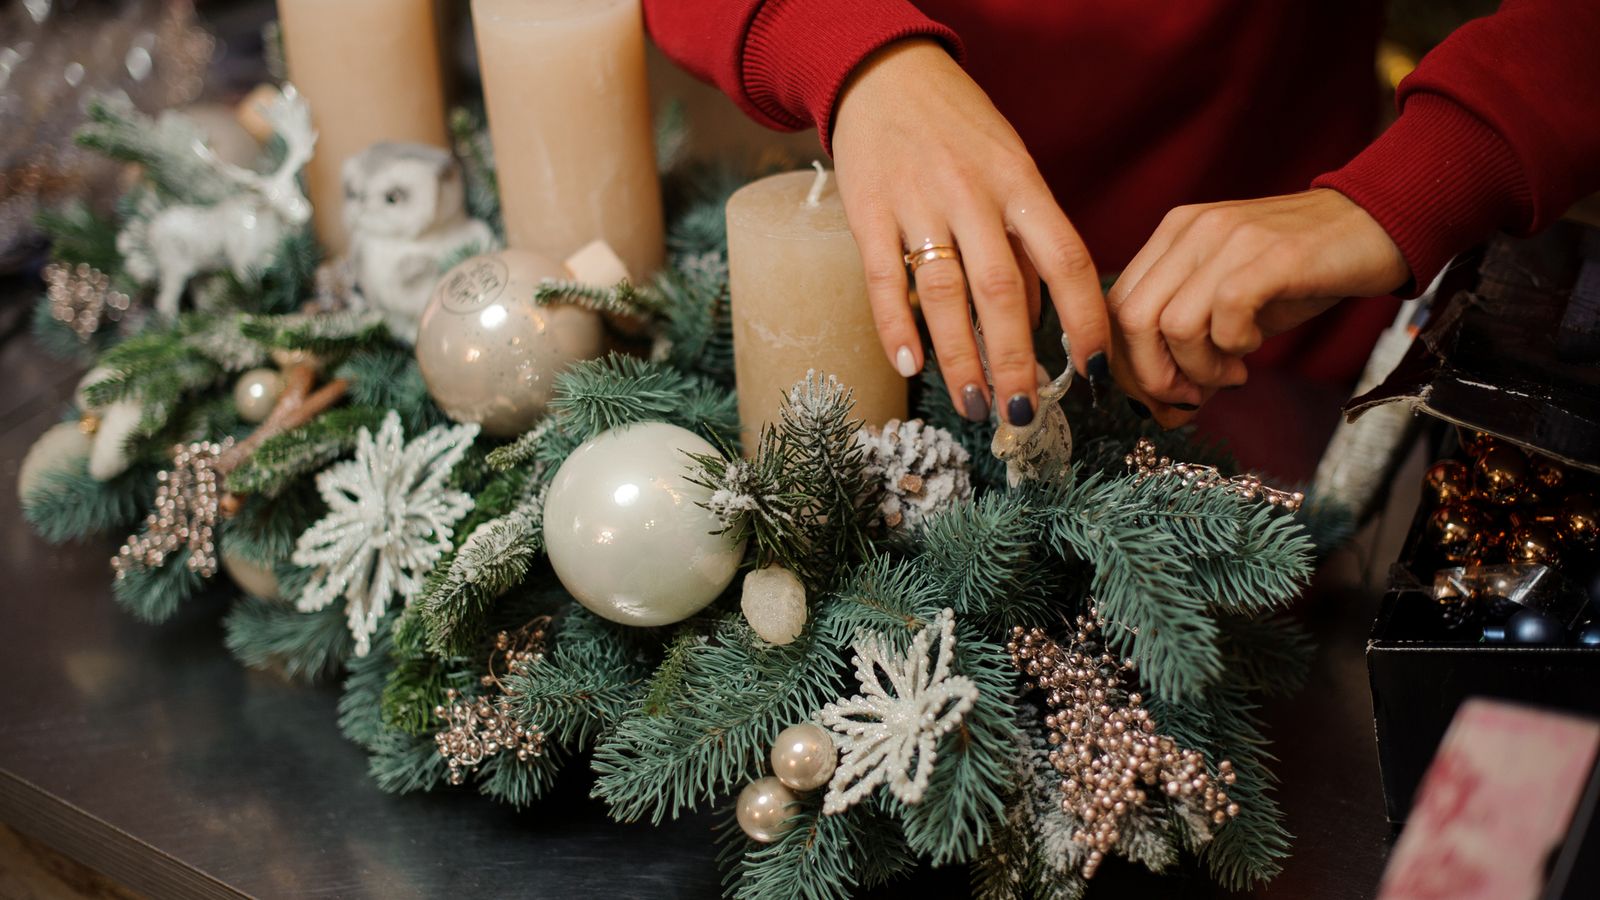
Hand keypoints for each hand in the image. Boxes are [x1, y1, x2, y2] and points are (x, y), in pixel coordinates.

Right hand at [832, 40, 1107, 425]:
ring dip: (960, 359)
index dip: (1085, 320)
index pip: (1067, 259)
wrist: (885, 74)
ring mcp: (918, 202)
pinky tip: (910, 366)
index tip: (1093, 372)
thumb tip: (1039, 324)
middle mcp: (975, 194)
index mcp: (1022, 183)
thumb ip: (1025, 242)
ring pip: (943, 295)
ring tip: (973, 405)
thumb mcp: (1010, 170)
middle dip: (1016, 360)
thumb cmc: (959, 132)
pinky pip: (881, 280)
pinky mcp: (868, 211)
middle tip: (1023, 414)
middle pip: (1003, 290)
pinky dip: (895, 327)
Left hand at [1105, 189, 1409, 426]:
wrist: (1377, 225)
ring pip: (1172, 325)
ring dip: (1199, 369)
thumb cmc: (1303, 271)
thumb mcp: (1232, 305)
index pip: (1116, 308)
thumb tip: (1163, 407)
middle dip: (1154, 377)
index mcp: (1172, 236)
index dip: (1130, 365)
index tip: (1164, 395)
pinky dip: (1234, 347)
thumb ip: (1191, 345)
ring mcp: (1228, 239)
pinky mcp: (1269, 255)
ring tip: (1233, 371)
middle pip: (1130, 320)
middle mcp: (1190, 230)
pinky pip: (1224, 316)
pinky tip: (1254, 347)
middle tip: (1192, 395)